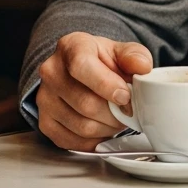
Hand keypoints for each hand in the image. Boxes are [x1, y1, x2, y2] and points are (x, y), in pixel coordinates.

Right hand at [37, 33, 152, 150]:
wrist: (82, 72)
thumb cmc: (102, 62)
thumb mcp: (122, 51)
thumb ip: (135, 56)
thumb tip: (142, 67)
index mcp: (71, 47)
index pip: (81, 66)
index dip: (106, 85)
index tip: (125, 96)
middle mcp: (52, 71)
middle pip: (85, 103)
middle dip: (115, 112)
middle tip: (127, 110)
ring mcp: (45, 98)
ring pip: (81, 126)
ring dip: (107, 128)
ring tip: (116, 118)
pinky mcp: (45, 122)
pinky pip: (73, 141)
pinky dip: (94, 140)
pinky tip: (102, 127)